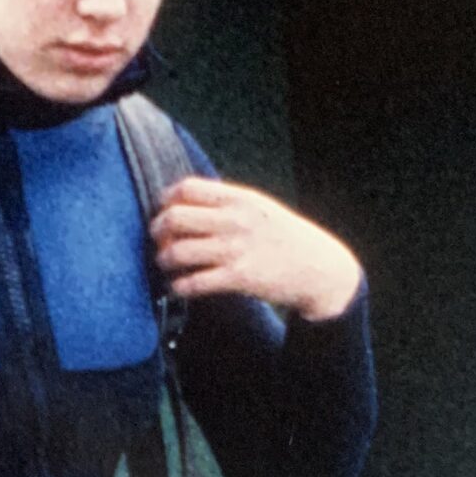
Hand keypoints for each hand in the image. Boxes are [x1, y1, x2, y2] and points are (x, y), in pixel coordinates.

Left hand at [151, 177, 363, 322]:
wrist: (318, 267)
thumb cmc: (283, 237)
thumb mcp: (259, 207)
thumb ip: (226, 203)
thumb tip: (185, 201)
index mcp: (239, 198)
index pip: (186, 188)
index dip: (166, 201)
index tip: (164, 213)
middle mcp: (235, 220)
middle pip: (175, 217)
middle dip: (157, 231)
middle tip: (159, 242)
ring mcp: (236, 249)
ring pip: (178, 252)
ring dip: (164, 261)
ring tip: (167, 265)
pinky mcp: (239, 278)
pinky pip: (193, 283)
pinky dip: (178, 287)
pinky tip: (178, 287)